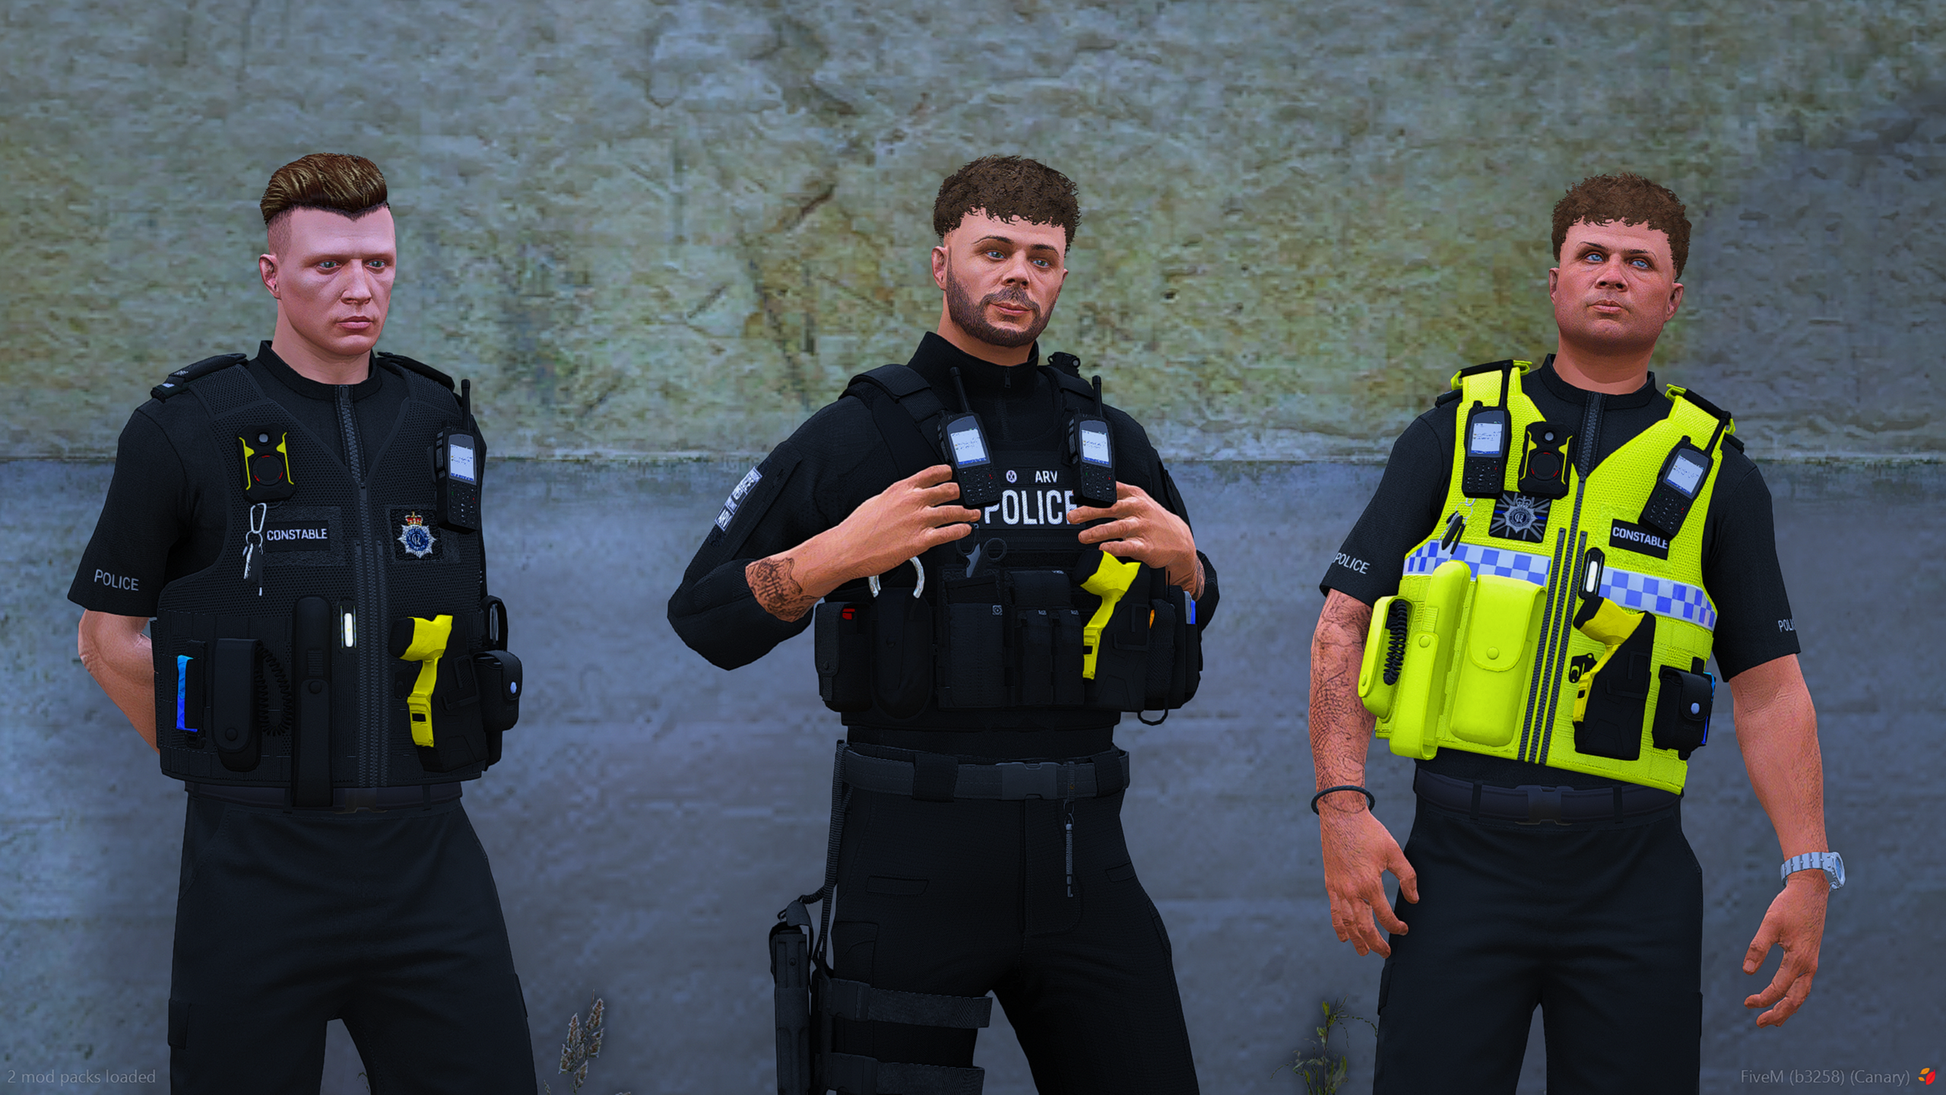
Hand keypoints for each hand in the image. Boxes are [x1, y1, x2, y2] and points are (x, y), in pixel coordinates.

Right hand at [826, 464, 980, 579]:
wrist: (847, 549)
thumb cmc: (857, 529)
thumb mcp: (876, 502)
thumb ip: (895, 498)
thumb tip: (904, 499)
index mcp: (901, 489)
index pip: (932, 473)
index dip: (947, 473)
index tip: (953, 474)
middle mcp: (913, 501)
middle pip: (948, 491)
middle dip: (960, 493)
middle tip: (965, 497)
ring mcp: (919, 520)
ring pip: (953, 511)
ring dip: (968, 512)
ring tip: (974, 514)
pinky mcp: (922, 540)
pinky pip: (949, 533)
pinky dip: (962, 530)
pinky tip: (966, 529)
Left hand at [1067, 482, 1201, 596]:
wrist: (1180, 540)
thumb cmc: (1154, 519)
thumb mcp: (1140, 500)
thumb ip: (1117, 496)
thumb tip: (1088, 495)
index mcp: (1135, 496)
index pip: (1112, 491)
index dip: (1093, 493)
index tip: (1076, 495)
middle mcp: (1138, 510)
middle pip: (1111, 508)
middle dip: (1089, 512)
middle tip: (1073, 517)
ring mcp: (1143, 528)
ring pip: (1118, 528)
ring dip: (1098, 532)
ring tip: (1082, 536)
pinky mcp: (1146, 546)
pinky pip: (1128, 547)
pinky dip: (1115, 547)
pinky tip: (1104, 548)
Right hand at [1318, 803, 1418, 956]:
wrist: (1341, 817)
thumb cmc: (1369, 833)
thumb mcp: (1394, 852)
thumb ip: (1407, 877)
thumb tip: (1414, 899)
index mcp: (1370, 884)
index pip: (1384, 916)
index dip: (1396, 926)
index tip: (1404, 929)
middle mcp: (1352, 891)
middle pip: (1364, 927)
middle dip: (1376, 943)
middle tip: (1386, 953)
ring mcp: (1339, 889)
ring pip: (1347, 924)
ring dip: (1357, 940)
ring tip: (1364, 952)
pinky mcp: (1331, 885)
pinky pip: (1334, 912)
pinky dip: (1338, 927)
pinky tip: (1343, 937)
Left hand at [1741, 874, 1827, 1025]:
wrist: (1811, 891)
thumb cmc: (1789, 906)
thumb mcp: (1769, 924)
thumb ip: (1758, 947)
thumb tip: (1747, 972)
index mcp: (1798, 960)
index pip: (1779, 988)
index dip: (1762, 998)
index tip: (1747, 1003)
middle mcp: (1809, 966)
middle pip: (1795, 1000)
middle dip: (1779, 1014)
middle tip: (1760, 1024)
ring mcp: (1812, 963)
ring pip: (1802, 994)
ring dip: (1787, 1009)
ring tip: (1773, 1021)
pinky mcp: (1810, 958)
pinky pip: (1803, 985)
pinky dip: (1794, 996)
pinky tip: (1784, 999)